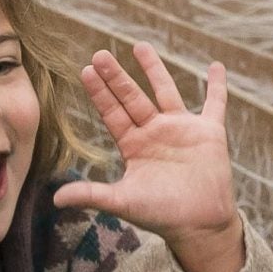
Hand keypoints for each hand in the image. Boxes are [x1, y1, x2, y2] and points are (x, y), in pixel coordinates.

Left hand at [55, 44, 244, 271]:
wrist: (200, 226)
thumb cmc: (162, 215)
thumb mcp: (124, 202)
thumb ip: (93, 195)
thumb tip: (55, 198)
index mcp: (134, 146)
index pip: (113, 113)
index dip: (100, 93)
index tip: (85, 70)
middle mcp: (155, 132)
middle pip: (133, 97)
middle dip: (117, 76)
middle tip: (100, 53)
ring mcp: (182, 129)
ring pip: (166, 91)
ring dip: (154, 69)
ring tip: (139, 45)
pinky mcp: (209, 132)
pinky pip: (215, 103)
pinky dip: (217, 86)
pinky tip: (216, 66)